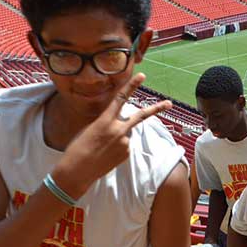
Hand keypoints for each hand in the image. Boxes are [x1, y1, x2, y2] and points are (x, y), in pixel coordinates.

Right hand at [52, 73, 170, 198]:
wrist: (77, 171)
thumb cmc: (79, 147)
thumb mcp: (91, 128)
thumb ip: (107, 122)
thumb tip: (120, 123)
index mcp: (105, 120)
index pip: (121, 98)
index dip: (132, 86)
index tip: (142, 76)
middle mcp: (118, 129)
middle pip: (141, 116)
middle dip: (157, 109)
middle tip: (169, 103)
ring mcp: (124, 142)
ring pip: (127, 133)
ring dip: (118, 137)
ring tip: (103, 147)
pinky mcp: (127, 153)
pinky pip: (125, 145)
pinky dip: (118, 147)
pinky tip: (106, 154)